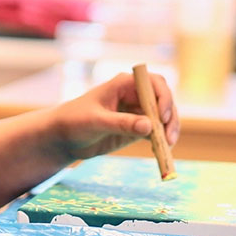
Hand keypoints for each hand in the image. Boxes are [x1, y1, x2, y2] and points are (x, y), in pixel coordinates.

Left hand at [50, 70, 179, 160]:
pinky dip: (162, 141)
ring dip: (169, 130)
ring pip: (163, 117)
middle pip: (164, 100)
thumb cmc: (75, 120)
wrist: (64, 137)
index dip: (164, 97)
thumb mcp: (97, 121)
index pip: (154, 83)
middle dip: (171, 117)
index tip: (161, 117)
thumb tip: (149, 126)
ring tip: (166, 147)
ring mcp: (136, 112)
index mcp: (124, 84)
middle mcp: (134, 95)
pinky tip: (160, 152)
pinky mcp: (136, 128)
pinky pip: (156, 132)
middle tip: (169, 138)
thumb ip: (122, 123)